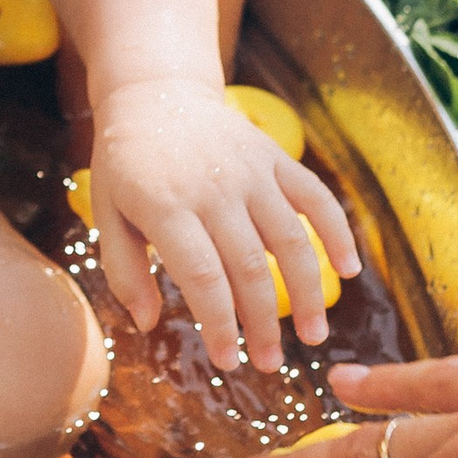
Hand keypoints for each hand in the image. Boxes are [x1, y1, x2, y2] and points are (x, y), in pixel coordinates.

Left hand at [90, 79, 358, 375]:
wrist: (155, 93)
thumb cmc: (126, 165)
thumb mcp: (107, 214)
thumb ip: (123, 271)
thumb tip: (147, 325)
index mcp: (165, 205)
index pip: (201, 277)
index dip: (218, 325)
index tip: (226, 362)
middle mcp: (214, 188)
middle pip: (249, 268)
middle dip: (262, 325)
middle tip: (267, 365)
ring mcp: (251, 171)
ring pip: (290, 241)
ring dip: (307, 294)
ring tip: (313, 337)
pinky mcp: (276, 159)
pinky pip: (316, 198)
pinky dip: (337, 232)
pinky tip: (350, 270)